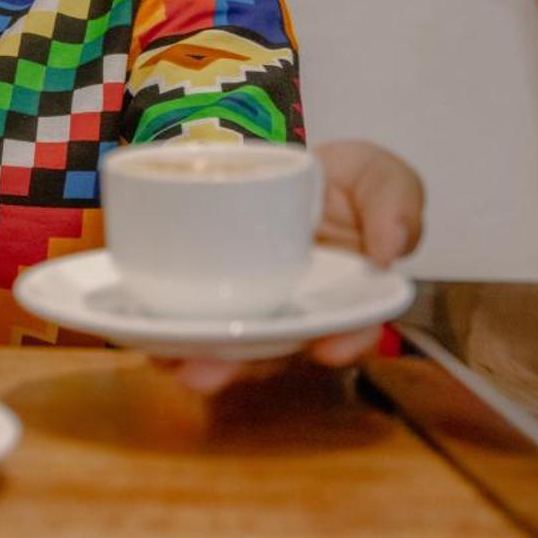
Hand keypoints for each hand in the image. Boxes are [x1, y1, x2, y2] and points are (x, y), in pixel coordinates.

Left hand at [160, 138, 424, 395]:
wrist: (288, 164)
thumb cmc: (343, 179)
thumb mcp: (379, 176)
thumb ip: (395, 204)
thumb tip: (389, 250)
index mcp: (347, 296)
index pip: (354, 330)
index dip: (345, 344)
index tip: (328, 348)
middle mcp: (298, 313)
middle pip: (273, 351)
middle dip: (237, 367)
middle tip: (204, 373)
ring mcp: (253, 306)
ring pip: (226, 345)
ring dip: (193, 356)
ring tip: (163, 359)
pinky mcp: (212, 291)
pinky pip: (189, 319)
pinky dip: (165, 329)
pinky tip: (141, 333)